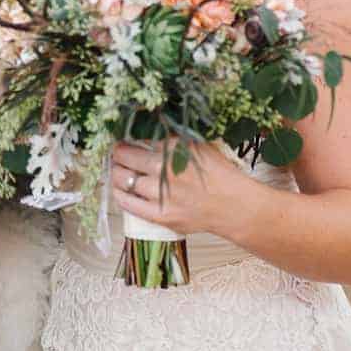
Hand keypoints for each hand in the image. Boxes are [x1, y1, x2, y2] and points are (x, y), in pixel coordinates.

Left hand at [111, 138, 250, 237]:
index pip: (136, 140)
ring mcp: (160, 194)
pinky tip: (119, 190)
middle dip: (117, 155)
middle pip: (125, 158)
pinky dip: (120, 195)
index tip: (121, 141)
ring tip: (118, 171)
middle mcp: (164, 169)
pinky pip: (129, 204)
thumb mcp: (196, 146)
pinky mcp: (161, 216)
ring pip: (123, 180)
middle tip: (116, 155)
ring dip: (116, 174)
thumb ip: (170, 140)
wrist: (234, 205)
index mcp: (173, 147)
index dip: (124, 140)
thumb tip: (145, 134)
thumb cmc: (217, 172)